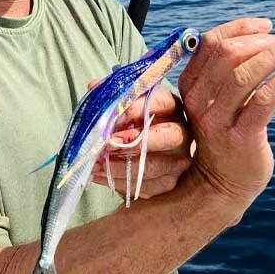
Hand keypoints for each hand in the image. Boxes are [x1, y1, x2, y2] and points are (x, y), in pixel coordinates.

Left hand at [90, 82, 192, 198]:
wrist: (133, 150)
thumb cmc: (127, 122)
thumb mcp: (120, 104)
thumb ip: (110, 95)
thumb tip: (94, 86)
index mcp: (170, 107)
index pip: (161, 103)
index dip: (135, 110)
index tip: (112, 118)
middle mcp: (180, 133)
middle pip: (168, 137)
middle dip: (134, 142)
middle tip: (107, 145)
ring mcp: (177, 161)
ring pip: (154, 166)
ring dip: (121, 166)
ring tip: (96, 164)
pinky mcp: (167, 183)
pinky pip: (145, 186)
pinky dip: (119, 182)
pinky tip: (100, 175)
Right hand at [177, 18, 274, 220]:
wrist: (219, 183)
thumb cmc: (222, 133)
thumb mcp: (212, 100)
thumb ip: (224, 71)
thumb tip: (260, 35)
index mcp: (189, 85)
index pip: (211, 43)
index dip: (241, 27)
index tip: (266, 25)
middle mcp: (198, 100)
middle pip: (227, 53)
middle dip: (261, 40)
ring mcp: (217, 120)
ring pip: (245, 73)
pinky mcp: (241, 136)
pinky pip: (265, 98)